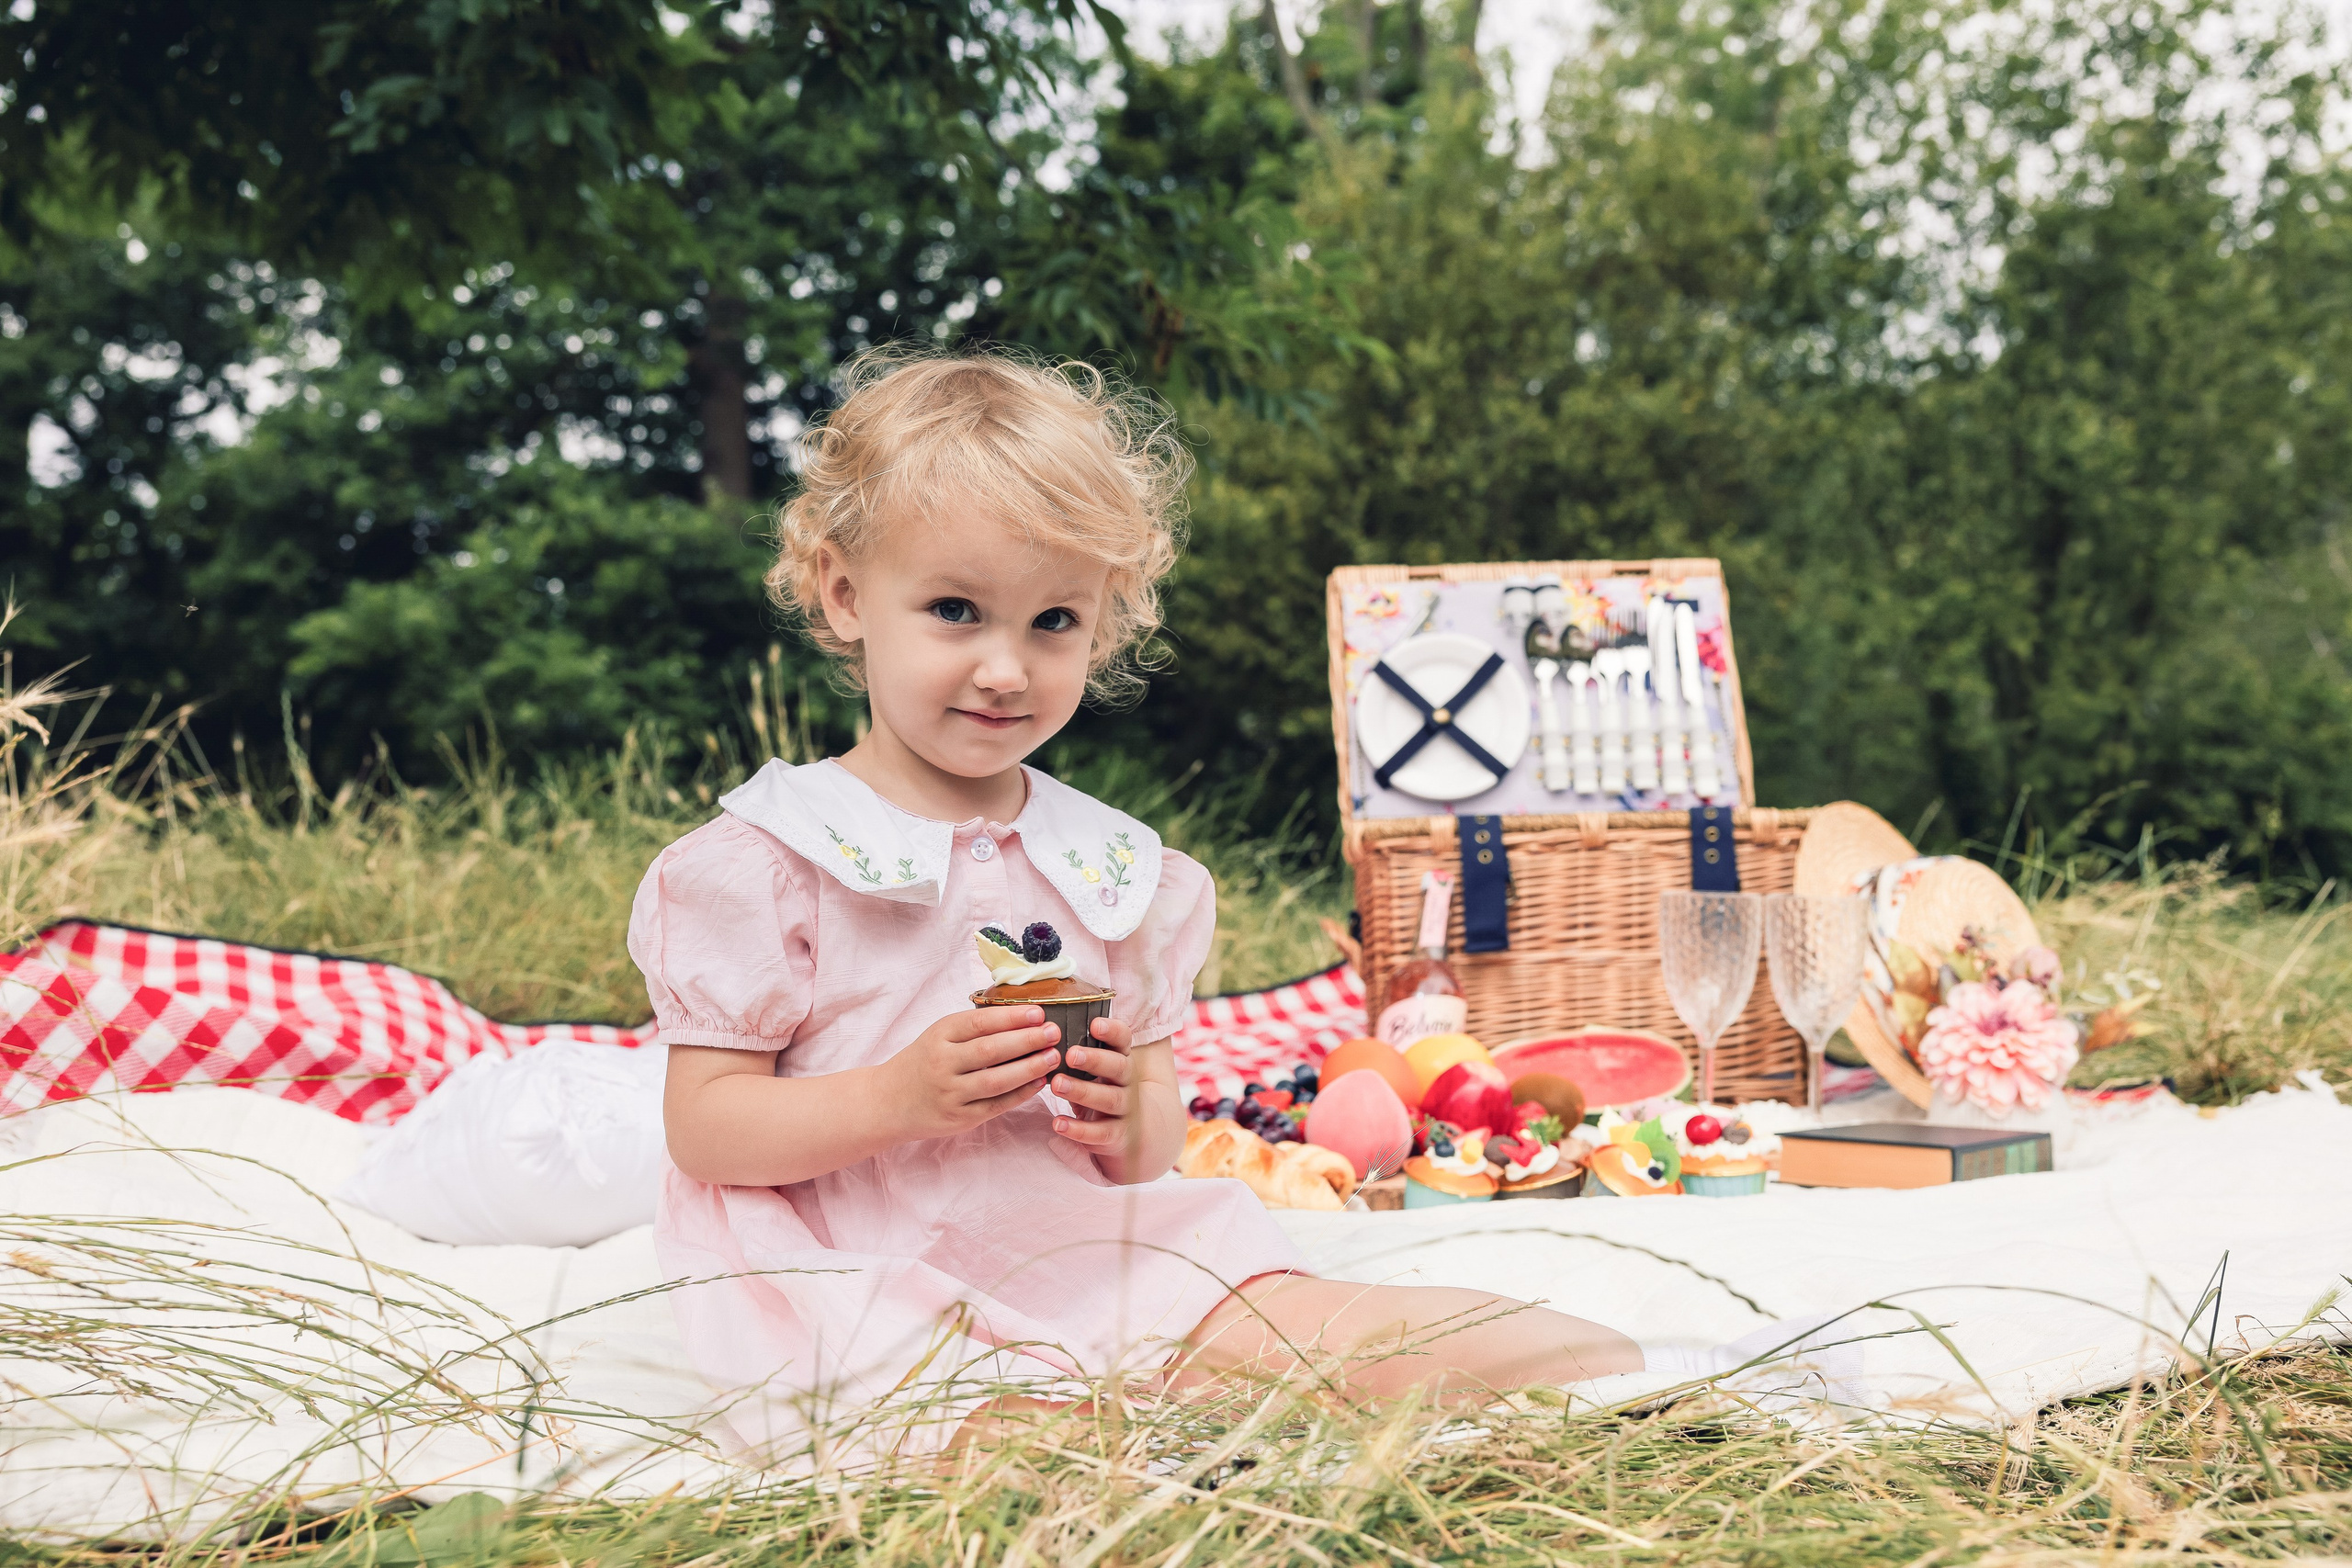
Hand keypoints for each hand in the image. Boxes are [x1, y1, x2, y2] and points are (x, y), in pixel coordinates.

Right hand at [883, 1007, 1060, 1141]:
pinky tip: (1039, 1082)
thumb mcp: (938, 1037)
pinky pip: (996, 1105)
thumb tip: (1024, 1018)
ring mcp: (950, 1093)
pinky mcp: (959, 1118)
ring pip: (996, 1081)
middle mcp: (943, 1064)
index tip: (1038, 1013)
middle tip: (1053, 1033)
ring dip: (1029, 1068)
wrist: (887, 1102)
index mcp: (939, 1036)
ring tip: (1052, 1057)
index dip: (1011, 1018)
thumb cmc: (923, 1063)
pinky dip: (1020, 1094)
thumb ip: (973, 1029)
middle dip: (1027, 1040)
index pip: (979, 1023)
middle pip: (990, 1051)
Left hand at [1050, 1015, 1133, 1151]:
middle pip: (1119, 1066)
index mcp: (1121, 1058)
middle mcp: (1127, 1081)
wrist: (1132, 1128)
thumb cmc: (1101, 1088)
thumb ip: (1079, 1052)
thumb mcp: (1097, 1068)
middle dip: (1095, 1060)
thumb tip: (1042, 1030)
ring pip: (1109, 1099)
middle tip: (1070, 1054)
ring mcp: (1125, 1108)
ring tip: (1057, 1085)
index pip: (1123, 1039)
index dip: (1112, 1031)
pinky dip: (1079, 1130)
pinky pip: (1100, 1132)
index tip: (1094, 1024)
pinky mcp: (1118, 1133)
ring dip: (1082, 1091)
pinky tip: (1058, 1123)